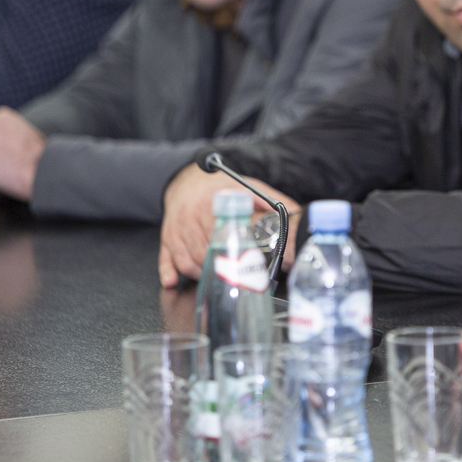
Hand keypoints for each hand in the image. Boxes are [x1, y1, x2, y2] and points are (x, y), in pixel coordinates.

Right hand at [159, 163, 299, 287]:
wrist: (188, 179)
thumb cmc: (219, 186)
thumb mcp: (245, 186)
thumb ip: (269, 199)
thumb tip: (296, 211)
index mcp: (212, 203)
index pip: (221, 231)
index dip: (232, 249)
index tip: (244, 261)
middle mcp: (192, 215)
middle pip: (202, 249)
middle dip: (218, 265)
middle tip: (233, 275)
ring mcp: (177, 227)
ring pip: (186, 257)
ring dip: (199, 272)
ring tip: (215, 276)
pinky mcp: (167, 236)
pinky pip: (165, 257)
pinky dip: (169, 271)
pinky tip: (173, 282)